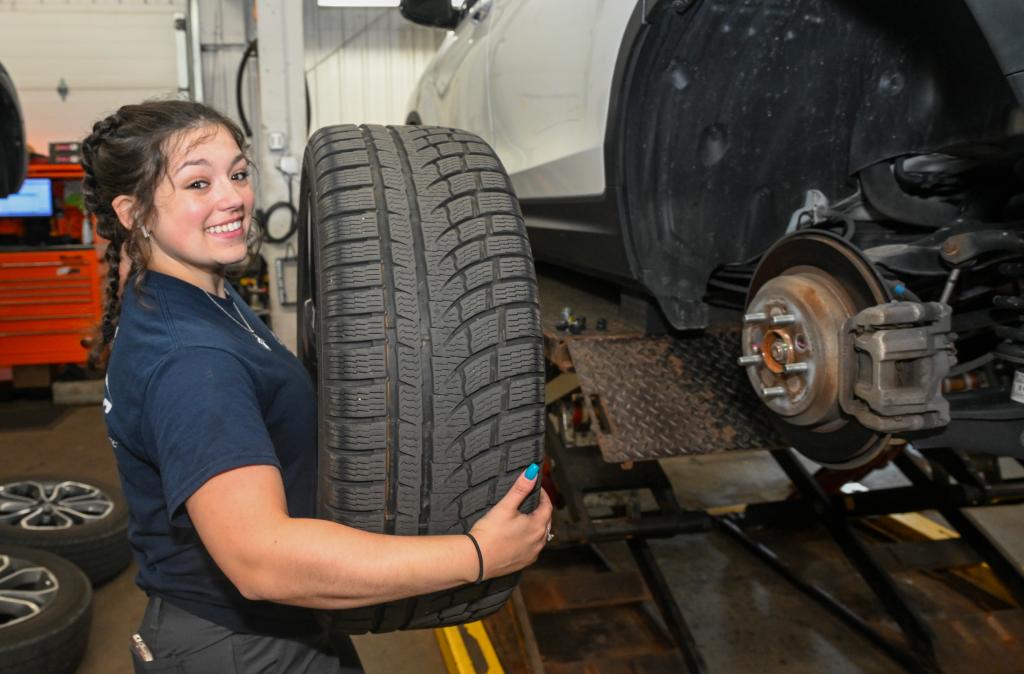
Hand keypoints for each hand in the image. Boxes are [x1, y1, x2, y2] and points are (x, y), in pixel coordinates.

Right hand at [468, 465, 552, 580]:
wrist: (477, 560)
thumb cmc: (489, 533)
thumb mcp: (505, 506)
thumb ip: (520, 488)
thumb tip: (532, 472)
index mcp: (537, 525)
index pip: (547, 506)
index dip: (543, 495)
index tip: (537, 489)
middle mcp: (538, 541)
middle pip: (546, 521)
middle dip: (541, 510)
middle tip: (533, 501)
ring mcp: (532, 554)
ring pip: (541, 536)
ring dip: (538, 526)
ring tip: (527, 518)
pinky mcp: (524, 562)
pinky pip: (533, 549)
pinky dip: (531, 540)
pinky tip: (521, 537)